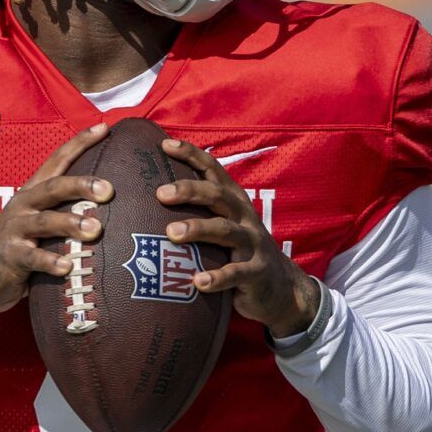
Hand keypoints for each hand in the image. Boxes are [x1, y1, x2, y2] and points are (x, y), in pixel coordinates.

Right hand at [0, 123, 112, 326]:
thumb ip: (65, 210)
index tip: (104, 128)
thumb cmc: (19, 245)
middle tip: (108, 189)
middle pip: (53, 187)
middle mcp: (24, 205)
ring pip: (44, 221)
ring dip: (70, 223)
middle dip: (80, 185)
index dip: (79, 143)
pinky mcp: (10, 257)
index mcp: (33, 192)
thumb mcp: (39, 221)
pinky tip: (68, 266)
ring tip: (95, 229)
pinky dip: (50, 262)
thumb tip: (109, 203)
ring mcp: (15, 230)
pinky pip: (32, 258)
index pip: (57, 161)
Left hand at [157, 138, 318, 337]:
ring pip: (225, 231)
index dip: (191, 155)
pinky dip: (217, 278)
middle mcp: (244, 217)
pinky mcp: (256, 273)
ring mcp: (253, 244)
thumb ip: (198, 212)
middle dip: (190, 190)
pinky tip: (198, 282)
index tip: (165, 144)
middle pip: (218, 196)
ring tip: (172, 233)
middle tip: (161, 193)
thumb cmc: (238, 251)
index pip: (213, 170)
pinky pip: (235, 274)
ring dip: (198, 229)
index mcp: (234, 201)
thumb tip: (150, 199)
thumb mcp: (224, 225)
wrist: (280, 286)